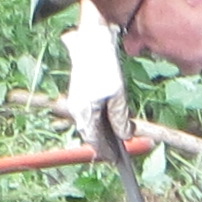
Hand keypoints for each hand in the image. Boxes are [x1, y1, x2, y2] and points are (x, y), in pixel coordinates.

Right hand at [64, 1, 130, 152]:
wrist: (91, 41)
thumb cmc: (105, 67)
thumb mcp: (118, 94)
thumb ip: (121, 118)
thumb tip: (126, 135)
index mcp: (85, 113)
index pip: (96, 141)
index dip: (107, 152)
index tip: (118, 160)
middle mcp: (76, 110)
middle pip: (91, 134)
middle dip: (105, 143)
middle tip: (119, 152)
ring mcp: (75, 101)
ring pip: (90, 124)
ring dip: (102, 132)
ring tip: (116, 137)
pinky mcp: (78, 93)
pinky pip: (88, 113)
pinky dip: (98, 120)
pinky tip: (109, 119)